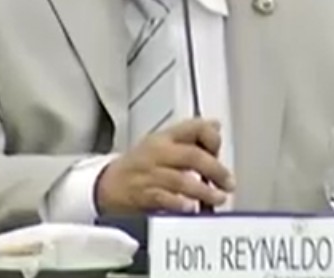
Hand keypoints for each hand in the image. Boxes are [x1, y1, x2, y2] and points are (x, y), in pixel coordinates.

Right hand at [95, 118, 234, 213]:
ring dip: (203, 191)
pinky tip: (192, 208)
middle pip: (192, 156)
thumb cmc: (138, 164)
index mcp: (165, 137)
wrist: (105, 184)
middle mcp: (158, 153)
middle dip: (215, 169)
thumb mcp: (162, 143)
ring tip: (218, 198)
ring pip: (181, 179)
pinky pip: (164, 198)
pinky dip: (180, 203)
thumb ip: (190, 136)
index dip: (212, 139)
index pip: (195, 128)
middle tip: (228, 182)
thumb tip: (216, 126)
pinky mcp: (143, 195)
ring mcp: (150, 174)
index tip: (219, 152)